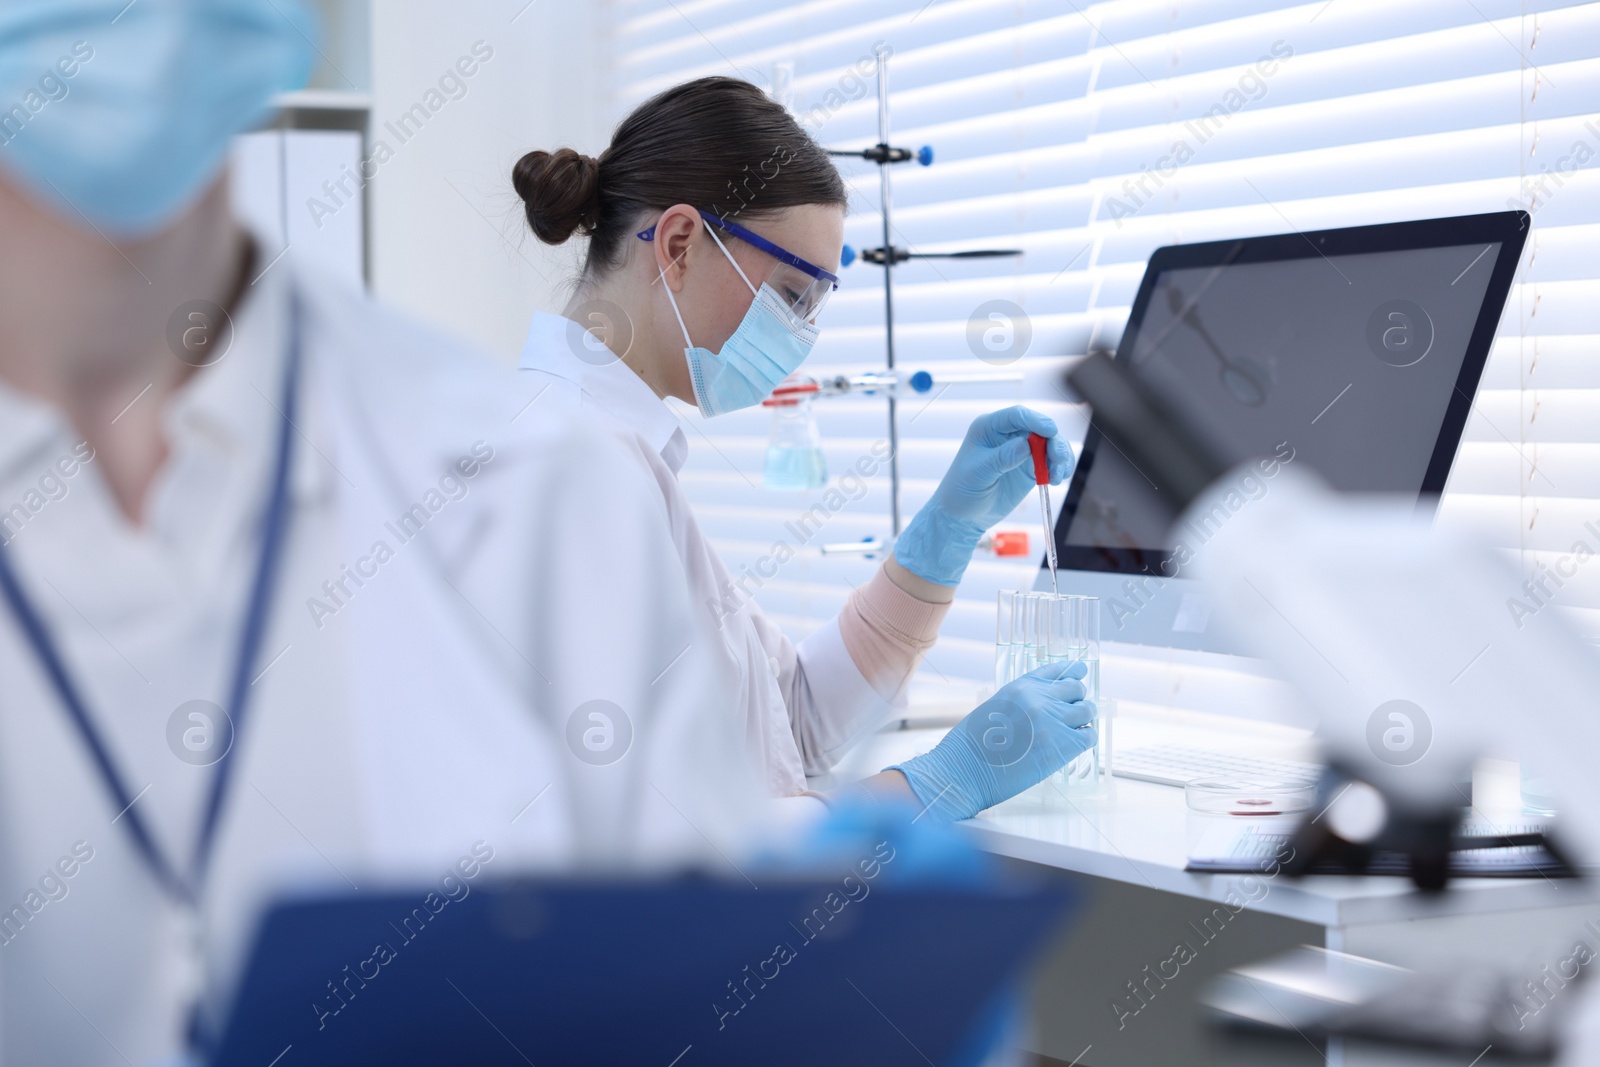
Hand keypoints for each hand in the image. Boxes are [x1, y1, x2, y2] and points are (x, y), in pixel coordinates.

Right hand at [888, 659, 1095, 821]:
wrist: (964, 771)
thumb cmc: (972, 746)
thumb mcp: (994, 709)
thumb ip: (1021, 704)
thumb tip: (1042, 710)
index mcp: (1021, 687)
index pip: (1057, 671)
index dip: (1072, 673)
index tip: (1080, 673)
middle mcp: (1040, 698)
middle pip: (1077, 689)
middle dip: (1076, 700)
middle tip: (1071, 715)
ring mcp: (1054, 720)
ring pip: (1088, 711)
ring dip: (1083, 720)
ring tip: (1072, 732)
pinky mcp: (1063, 745)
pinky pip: (1089, 736)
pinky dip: (1084, 740)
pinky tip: (1072, 747)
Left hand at [893, 406, 1072, 585]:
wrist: (963, 515)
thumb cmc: (962, 490)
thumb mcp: (979, 473)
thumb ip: (1002, 458)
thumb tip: (1026, 445)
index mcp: (989, 427)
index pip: (1017, 416)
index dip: (1036, 421)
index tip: (1050, 431)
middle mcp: (1007, 434)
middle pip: (1039, 428)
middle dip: (1053, 442)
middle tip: (1058, 460)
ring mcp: (1021, 450)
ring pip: (1049, 444)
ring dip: (1060, 456)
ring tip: (1058, 476)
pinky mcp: (1030, 467)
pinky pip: (1051, 461)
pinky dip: (1059, 468)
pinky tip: (1057, 480)